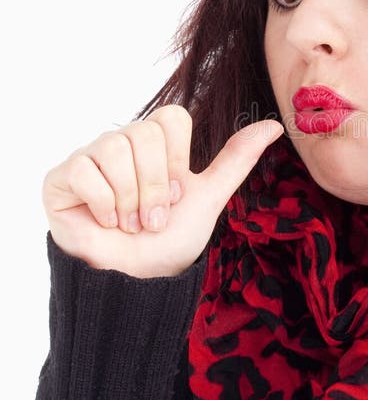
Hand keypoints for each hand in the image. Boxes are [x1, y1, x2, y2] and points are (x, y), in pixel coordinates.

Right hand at [43, 106, 283, 277]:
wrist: (136, 280)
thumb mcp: (209, 198)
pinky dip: (102, 203)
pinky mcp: (61, 178)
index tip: (178, 194)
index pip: (172, 118)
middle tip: (154, 218)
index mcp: (157, 144)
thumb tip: (274, 126)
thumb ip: (237, 160)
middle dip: (156, 187)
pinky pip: (83, 170)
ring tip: (131, 224)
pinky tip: (106, 222)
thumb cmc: (170, 241)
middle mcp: (122, 144)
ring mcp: (90, 158)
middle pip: (143, 134)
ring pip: (114, 149)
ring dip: (130, 199)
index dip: (178, 161)